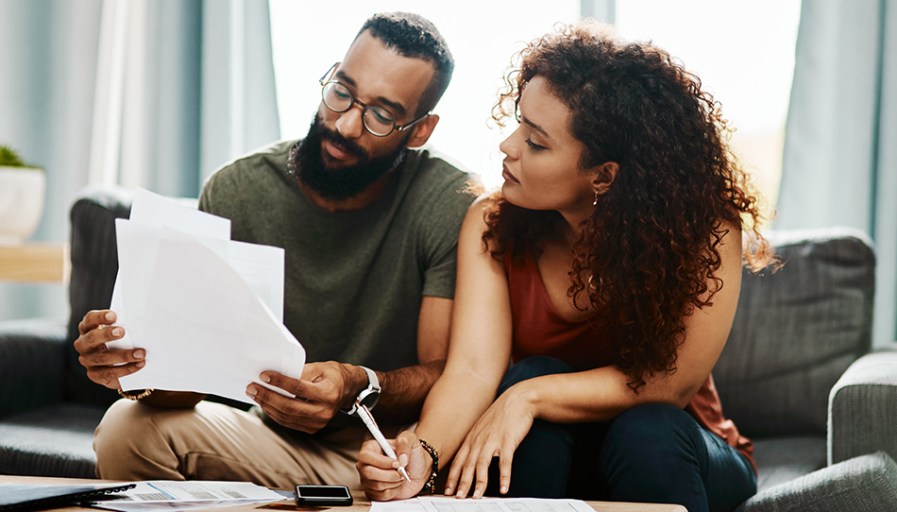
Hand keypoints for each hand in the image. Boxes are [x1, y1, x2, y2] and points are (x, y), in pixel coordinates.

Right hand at [72, 309, 145, 388]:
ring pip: (101, 358)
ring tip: (140, 353)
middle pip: (91, 338)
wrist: (119, 364)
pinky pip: (109, 373)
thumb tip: (143, 321)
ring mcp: (87, 360)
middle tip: (122, 331)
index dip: (100, 317)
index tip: (113, 315)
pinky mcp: (95, 374)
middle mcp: (84, 344)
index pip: (90, 319)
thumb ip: (125, 325)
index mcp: (88, 328)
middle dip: (106, 334)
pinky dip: (126, 369)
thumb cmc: (120, 340)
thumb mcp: (121, 331)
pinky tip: (139, 364)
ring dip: (123, 355)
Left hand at [246, 361, 361, 433]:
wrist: (348, 390)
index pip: (298, 388)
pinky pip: (288, 422)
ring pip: (286, 417)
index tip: (264, 375)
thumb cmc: (333, 375)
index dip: (279, 382)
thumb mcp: (319, 367)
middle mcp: (324, 411)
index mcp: (328, 394)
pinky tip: (265, 403)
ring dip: (267, 405)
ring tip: (255, 394)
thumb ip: (299, 372)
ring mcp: (319, 423)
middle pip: (289, 407)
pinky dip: (274, 413)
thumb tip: (274, 376)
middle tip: (252, 387)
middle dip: (267, 396)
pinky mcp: (312, 428)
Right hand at [357, 430, 430, 500]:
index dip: (380, 461)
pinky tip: (396, 484)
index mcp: (372, 448)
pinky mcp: (374, 492)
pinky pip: (380, 495)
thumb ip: (405, 442)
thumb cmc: (412, 454)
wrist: (419, 470)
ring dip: (393, 482)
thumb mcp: (411, 440)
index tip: (396, 463)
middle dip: (389, 474)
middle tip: (401, 471)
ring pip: (376, 485)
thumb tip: (400, 459)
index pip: (365, 456)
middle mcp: (367, 463)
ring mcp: (368, 478)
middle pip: (368, 472)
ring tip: (400, 476)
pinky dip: (393, 491)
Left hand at [445, 385, 534, 497]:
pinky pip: (505, 461)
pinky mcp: (508, 440)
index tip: (448, 490)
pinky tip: (504, 488)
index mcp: (472, 438)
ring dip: (479, 482)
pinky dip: (504, 476)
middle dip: (461, 483)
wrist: (517, 399)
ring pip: (482, 464)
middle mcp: (479, 439)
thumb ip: (476, 442)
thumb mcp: (483, 428)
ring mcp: (493, 440)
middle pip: (467, 464)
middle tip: (458, 497)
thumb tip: (471, 457)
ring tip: (477, 497)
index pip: (459, 460)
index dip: (452, 476)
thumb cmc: (501, 415)